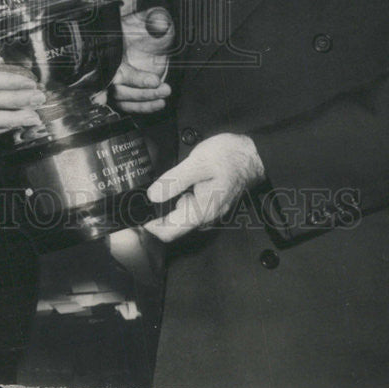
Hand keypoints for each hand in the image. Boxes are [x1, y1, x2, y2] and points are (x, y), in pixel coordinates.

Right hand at [110, 7, 174, 113]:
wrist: (125, 34)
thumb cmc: (131, 28)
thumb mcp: (142, 19)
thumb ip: (153, 19)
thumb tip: (162, 22)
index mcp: (108, 54)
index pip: (119, 72)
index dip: (138, 79)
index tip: (155, 81)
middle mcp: (105, 71)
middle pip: (119, 92)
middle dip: (143, 94)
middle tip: (163, 89)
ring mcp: (108, 84)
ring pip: (122, 102)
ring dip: (143, 104)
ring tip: (162, 101)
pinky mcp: (117, 92)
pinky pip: (126, 105)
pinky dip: (142, 107)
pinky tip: (157, 104)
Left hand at [144, 133, 265, 241]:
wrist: (252, 155)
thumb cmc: (228, 157)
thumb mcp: (197, 163)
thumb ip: (174, 181)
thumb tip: (152, 196)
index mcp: (201, 212)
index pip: (167, 232)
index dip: (148, 225)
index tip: (136, 210)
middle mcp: (205, 219)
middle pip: (171, 227)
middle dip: (156, 213)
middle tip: (149, 190)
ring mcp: (208, 214)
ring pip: (179, 218)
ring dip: (168, 205)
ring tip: (166, 182)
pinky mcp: (209, 206)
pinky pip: (188, 210)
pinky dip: (178, 200)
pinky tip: (179, 183)